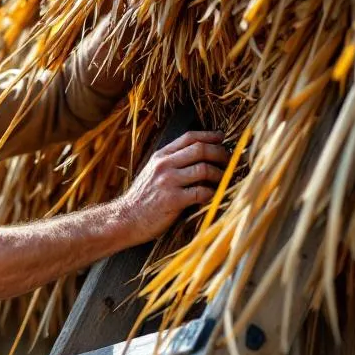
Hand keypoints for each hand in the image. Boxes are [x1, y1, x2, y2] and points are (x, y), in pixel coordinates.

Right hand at [115, 130, 228, 244]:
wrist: (125, 219)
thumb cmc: (143, 198)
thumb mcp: (152, 172)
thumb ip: (171, 162)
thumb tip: (198, 154)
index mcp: (160, 156)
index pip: (189, 138)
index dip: (209, 136)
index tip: (222, 138)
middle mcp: (164, 165)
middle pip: (200, 150)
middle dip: (220, 153)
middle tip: (229, 160)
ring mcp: (168, 182)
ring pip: (204, 169)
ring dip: (219, 174)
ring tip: (223, 179)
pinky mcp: (173, 200)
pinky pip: (201, 192)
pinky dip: (212, 193)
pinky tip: (212, 196)